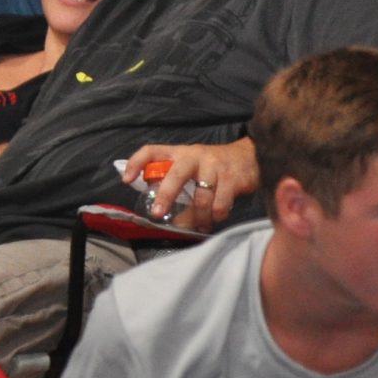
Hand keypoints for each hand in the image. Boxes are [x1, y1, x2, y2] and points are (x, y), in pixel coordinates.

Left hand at [123, 139, 257, 225]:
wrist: (250, 155)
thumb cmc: (213, 165)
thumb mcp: (190, 164)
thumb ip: (174, 179)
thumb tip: (161, 210)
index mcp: (179, 153)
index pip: (151, 151)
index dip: (136, 163)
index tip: (126, 179)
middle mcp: (194, 157)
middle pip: (176, 176)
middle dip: (165, 197)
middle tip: (157, 214)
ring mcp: (214, 167)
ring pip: (201, 198)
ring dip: (197, 217)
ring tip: (197, 225)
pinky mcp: (233, 179)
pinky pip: (220, 204)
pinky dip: (216, 216)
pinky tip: (215, 219)